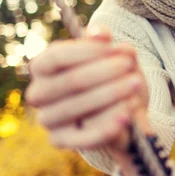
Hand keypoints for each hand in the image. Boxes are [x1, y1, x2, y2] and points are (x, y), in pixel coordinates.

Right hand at [25, 26, 149, 152]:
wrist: (126, 112)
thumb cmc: (115, 78)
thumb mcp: (117, 58)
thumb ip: (108, 45)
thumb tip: (101, 34)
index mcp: (43, 66)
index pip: (57, 56)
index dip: (87, 51)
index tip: (115, 47)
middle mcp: (39, 93)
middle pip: (71, 81)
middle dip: (105, 72)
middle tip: (130, 65)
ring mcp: (47, 119)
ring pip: (77, 107)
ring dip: (111, 94)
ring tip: (135, 84)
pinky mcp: (60, 141)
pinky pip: (83, 136)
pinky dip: (107, 125)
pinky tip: (127, 115)